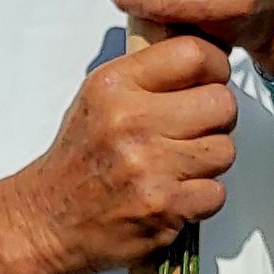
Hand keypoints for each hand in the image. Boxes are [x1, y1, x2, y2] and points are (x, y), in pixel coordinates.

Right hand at [0, 38, 237, 273]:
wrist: (49, 219)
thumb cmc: (79, 159)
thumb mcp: (98, 97)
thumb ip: (147, 73)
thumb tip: (203, 54)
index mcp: (114, 86)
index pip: (192, 53)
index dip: (214, 67)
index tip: (210, 79)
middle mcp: (129, 122)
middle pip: (221, 103)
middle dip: (217, 118)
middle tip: (196, 129)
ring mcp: (148, 166)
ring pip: (224, 150)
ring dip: (210, 161)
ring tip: (180, 164)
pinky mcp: (163, 207)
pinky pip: (216, 192)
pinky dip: (201, 198)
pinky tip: (175, 193)